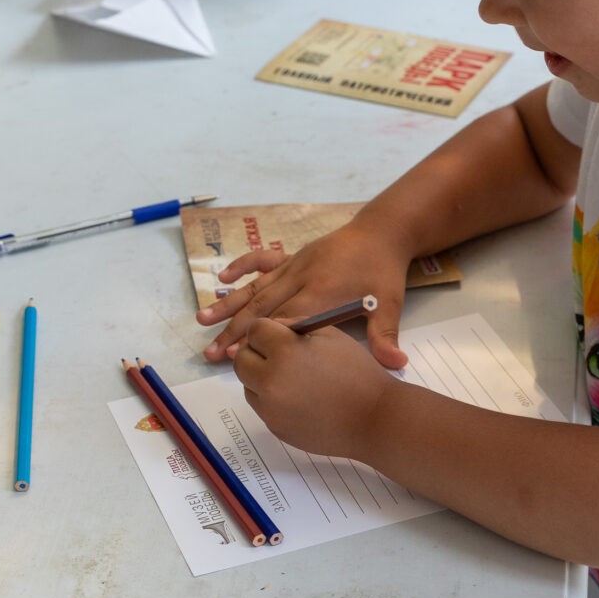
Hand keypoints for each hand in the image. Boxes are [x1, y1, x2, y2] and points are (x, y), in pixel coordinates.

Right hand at [196, 222, 412, 367]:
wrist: (382, 232)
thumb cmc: (383, 272)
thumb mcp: (389, 304)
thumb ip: (385, 336)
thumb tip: (396, 366)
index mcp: (321, 293)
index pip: (284, 319)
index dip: (258, 337)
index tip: (234, 355)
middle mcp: (301, 277)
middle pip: (261, 307)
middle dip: (233, 330)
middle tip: (210, 352)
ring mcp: (295, 264)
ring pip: (255, 287)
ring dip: (228, 304)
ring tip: (202, 319)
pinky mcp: (293, 255)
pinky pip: (263, 259)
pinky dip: (243, 266)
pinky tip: (223, 277)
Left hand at [235, 319, 398, 457]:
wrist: (374, 418)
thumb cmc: (358, 372)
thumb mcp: (330, 335)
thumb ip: (295, 326)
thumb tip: (271, 327)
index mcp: (285, 351)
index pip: (254, 331)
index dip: (266, 330)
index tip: (277, 335)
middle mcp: (270, 380)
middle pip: (241, 359)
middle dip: (255, 352)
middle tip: (277, 354)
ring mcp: (270, 408)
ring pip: (247, 385)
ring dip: (261, 377)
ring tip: (293, 378)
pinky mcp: (275, 428)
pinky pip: (262, 407)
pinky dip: (272, 400)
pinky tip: (299, 398)